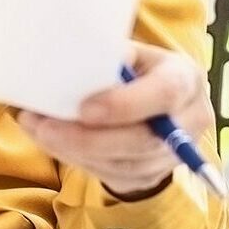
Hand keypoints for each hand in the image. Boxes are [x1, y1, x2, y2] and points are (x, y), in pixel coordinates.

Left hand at [16, 40, 214, 200]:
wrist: (157, 103)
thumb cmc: (138, 70)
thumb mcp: (130, 53)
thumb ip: (109, 56)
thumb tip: (72, 58)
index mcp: (185, 78)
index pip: (164, 94)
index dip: (124, 105)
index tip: (83, 109)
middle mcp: (189, 120)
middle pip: (143, 141)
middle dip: (89, 138)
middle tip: (44, 127)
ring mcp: (173, 154)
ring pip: (126, 164)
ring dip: (76, 152)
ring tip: (39, 131)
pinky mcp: (153, 175)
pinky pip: (115, 175)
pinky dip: (79, 160)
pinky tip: (52, 143)